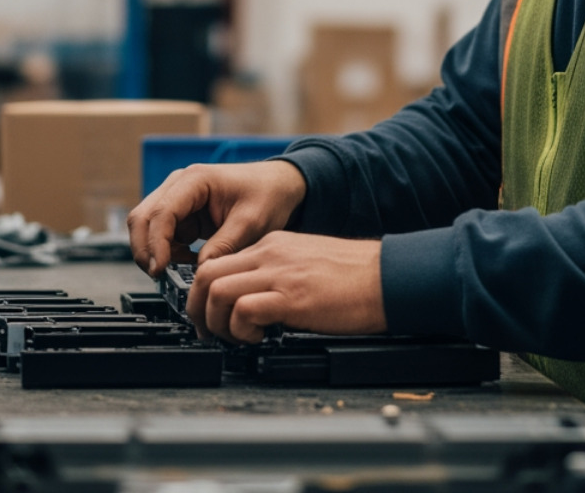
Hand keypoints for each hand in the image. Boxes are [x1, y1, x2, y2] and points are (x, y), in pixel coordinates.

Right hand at [126, 160, 307, 277]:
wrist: (278, 186)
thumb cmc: (267, 195)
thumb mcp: (251, 223)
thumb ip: (224, 247)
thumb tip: (201, 272)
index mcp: (195, 180)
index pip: (162, 212)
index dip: (156, 243)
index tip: (160, 269)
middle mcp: (179, 186)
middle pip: (143, 217)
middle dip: (146, 249)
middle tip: (158, 276)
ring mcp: (178, 199)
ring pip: (148, 228)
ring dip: (156, 252)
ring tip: (179, 270)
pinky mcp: (182, 215)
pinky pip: (163, 236)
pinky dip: (168, 253)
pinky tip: (189, 261)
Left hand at [187, 231, 386, 342]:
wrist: (388, 276)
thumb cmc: (354, 277)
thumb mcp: (305, 263)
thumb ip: (277, 275)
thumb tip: (253, 303)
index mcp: (272, 246)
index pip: (217, 262)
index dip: (202, 292)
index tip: (206, 314)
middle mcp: (269, 254)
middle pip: (206, 274)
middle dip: (197, 308)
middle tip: (206, 332)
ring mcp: (279, 273)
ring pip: (217, 290)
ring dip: (216, 321)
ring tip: (233, 338)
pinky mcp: (292, 296)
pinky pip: (244, 310)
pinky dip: (240, 329)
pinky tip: (255, 337)